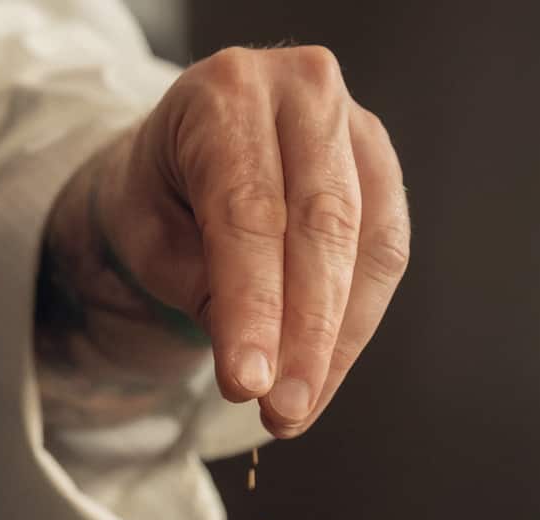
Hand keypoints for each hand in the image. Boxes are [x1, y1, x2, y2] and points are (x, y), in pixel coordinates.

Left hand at [42, 46, 408, 438]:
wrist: (187, 153)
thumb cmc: (164, 192)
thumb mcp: (151, 237)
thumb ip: (203, 288)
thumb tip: (260, 365)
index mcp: (227, 91)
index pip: (249, 211)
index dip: (253, 306)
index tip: (247, 383)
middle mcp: (303, 89)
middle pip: (322, 224)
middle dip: (305, 333)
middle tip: (282, 409)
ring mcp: (355, 123)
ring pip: (368, 244)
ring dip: (338, 341)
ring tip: (298, 408)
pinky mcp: (384, 167)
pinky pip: (388, 254)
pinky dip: (356, 325)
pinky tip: (323, 374)